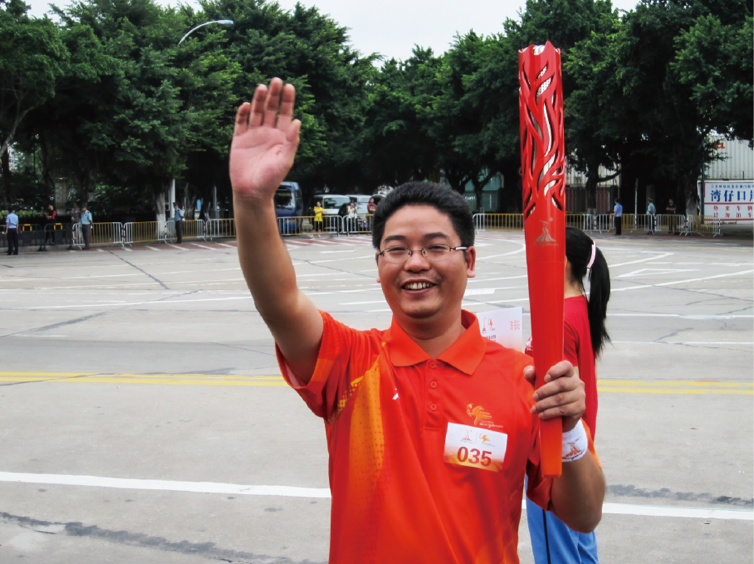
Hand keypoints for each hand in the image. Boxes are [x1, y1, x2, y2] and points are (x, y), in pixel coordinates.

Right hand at [229, 78, 300, 201]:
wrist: (252, 192)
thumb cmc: (271, 179)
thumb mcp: (285, 161)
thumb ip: (291, 142)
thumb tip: (298, 122)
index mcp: (281, 137)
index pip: (285, 114)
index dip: (287, 101)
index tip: (290, 87)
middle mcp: (268, 133)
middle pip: (271, 109)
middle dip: (274, 95)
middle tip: (276, 81)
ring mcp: (253, 135)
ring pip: (256, 112)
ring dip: (258, 100)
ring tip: (261, 87)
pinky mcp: (239, 139)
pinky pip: (240, 123)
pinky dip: (242, 113)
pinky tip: (245, 105)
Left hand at [523, 361, 584, 431]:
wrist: (561, 415)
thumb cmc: (549, 393)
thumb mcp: (538, 383)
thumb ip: (532, 374)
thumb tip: (529, 372)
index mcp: (568, 372)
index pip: (566, 366)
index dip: (555, 370)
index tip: (545, 378)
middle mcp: (577, 382)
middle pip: (561, 384)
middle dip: (544, 391)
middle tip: (534, 397)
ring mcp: (580, 395)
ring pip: (560, 398)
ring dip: (544, 404)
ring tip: (535, 408)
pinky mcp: (580, 408)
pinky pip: (563, 409)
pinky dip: (550, 412)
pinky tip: (542, 414)